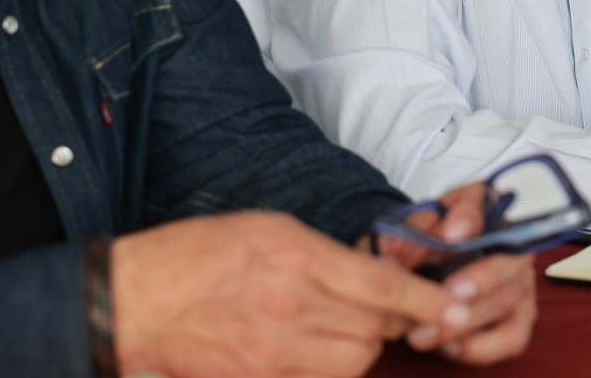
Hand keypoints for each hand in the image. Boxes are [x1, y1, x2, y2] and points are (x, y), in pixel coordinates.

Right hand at [111, 210, 480, 377]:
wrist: (133, 301)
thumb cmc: (198, 253)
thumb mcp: (268, 227)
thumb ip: (323, 252)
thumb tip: (368, 271)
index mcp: (297, 259)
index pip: (382, 287)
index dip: (426, 300)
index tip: (456, 307)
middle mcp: (292, 308)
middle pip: (375, 328)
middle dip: (395, 320)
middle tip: (392, 309)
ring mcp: (275, 353)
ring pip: (355, 360)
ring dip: (365, 346)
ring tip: (349, 327)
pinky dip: (333, 370)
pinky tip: (321, 351)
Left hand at [370, 183, 536, 364]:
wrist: (426, 268)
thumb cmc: (420, 246)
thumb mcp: (404, 234)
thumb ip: (403, 238)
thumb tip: (404, 254)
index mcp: (478, 203)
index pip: (481, 199)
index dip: (469, 217)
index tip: (450, 234)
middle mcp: (510, 237)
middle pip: (509, 255)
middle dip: (480, 279)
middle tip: (446, 296)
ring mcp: (519, 277)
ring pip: (507, 299)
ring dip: (468, 320)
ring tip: (423, 334)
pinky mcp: (520, 314)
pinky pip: (514, 336)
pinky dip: (484, 346)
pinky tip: (450, 348)